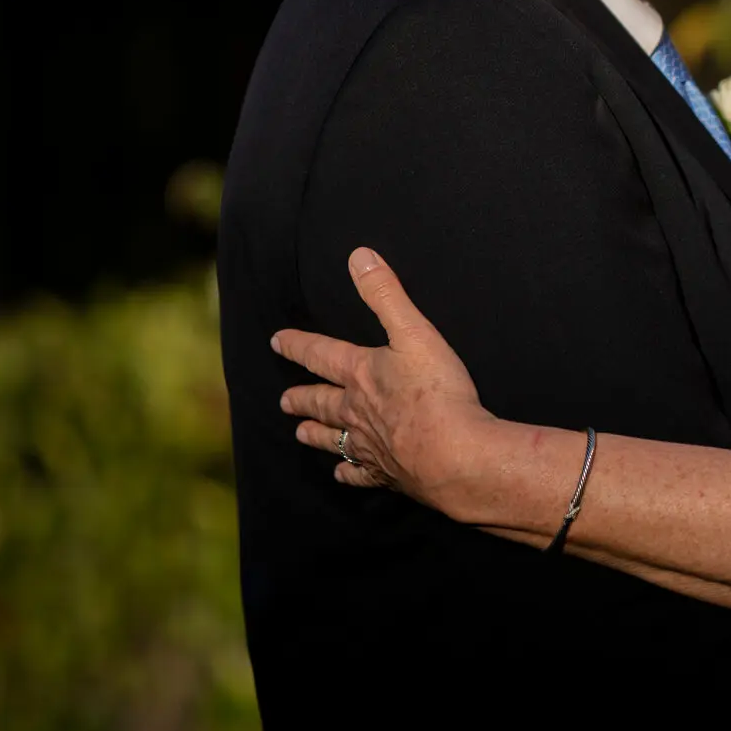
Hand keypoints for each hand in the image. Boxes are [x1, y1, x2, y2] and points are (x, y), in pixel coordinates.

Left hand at [273, 248, 493, 513]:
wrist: (454, 454)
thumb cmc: (436, 392)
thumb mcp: (414, 333)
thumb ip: (387, 295)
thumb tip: (359, 257)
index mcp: (362, 374)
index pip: (322, 354)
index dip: (299, 345)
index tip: (277, 341)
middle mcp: (358, 411)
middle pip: (322, 402)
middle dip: (302, 397)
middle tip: (283, 400)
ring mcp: (371, 445)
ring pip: (334, 438)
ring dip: (316, 433)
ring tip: (300, 433)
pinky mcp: (388, 473)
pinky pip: (360, 474)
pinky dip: (348, 473)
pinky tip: (341, 474)